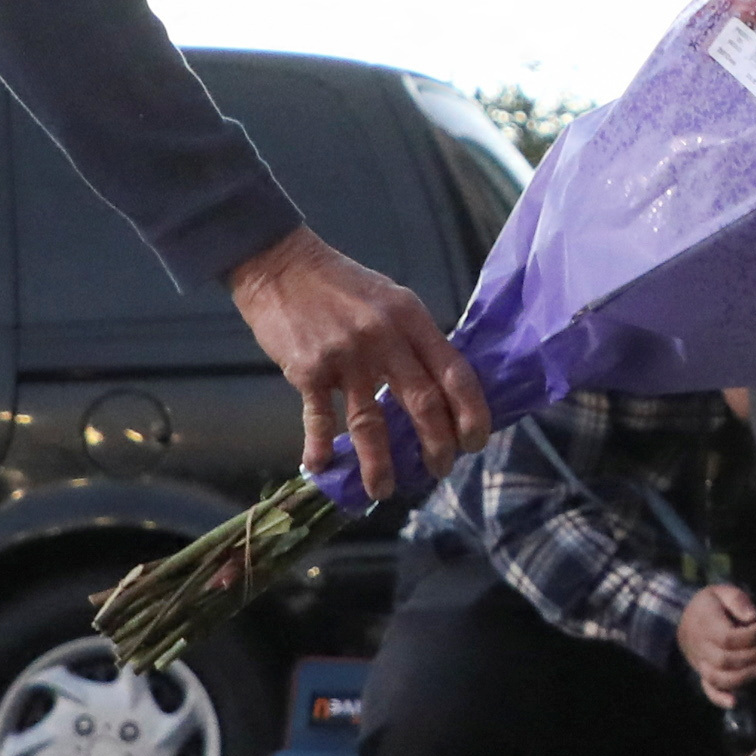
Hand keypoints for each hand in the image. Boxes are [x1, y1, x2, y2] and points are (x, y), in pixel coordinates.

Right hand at [226, 227, 490, 500]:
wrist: (280, 264)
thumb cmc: (341, 284)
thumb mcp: (391, 300)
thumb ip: (416, 340)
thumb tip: (442, 388)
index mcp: (411, 319)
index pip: (455, 373)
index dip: (471, 413)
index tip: (475, 442)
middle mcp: (384, 338)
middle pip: (423, 404)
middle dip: (437, 447)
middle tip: (438, 471)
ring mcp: (346, 356)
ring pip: (371, 423)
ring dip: (380, 465)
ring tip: (384, 491)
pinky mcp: (308, 370)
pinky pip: (319, 419)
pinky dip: (320, 449)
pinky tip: (322, 469)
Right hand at [676, 581, 755, 703]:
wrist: (683, 618)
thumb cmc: (709, 604)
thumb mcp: (721, 591)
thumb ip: (737, 600)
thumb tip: (753, 617)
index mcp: (705, 625)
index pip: (727, 638)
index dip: (750, 636)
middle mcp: (701, 647)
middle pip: (725, 661)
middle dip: (752, 655)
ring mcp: (700, 663)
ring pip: (718, 678)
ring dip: (743, 677)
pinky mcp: (702, 674)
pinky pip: (708, 690)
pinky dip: (720, 698)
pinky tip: (735, 702)